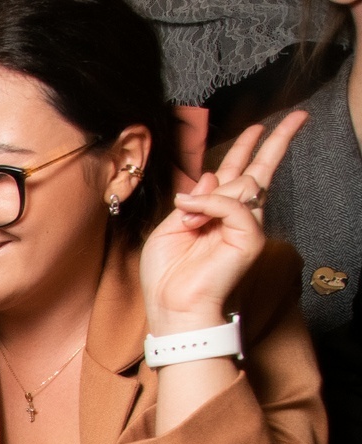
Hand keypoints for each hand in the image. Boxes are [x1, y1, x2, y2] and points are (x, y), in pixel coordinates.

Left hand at [141, 112, 304, 333]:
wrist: (172, 308)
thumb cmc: (167, 276)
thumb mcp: (169, 228)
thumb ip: (191, 200)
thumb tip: (212, 173)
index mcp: (215, 214)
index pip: (236, 175)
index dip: (246, 149)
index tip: (258, 128)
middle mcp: (235, 217)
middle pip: (259, 171)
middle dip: (275, 142)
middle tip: (297, 117)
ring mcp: (246, 226)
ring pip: (242, 185)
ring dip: (207, 198)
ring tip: (188, 222)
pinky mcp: (250, 237)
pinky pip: (235, 203)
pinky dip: (211, 204)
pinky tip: (191, 215)